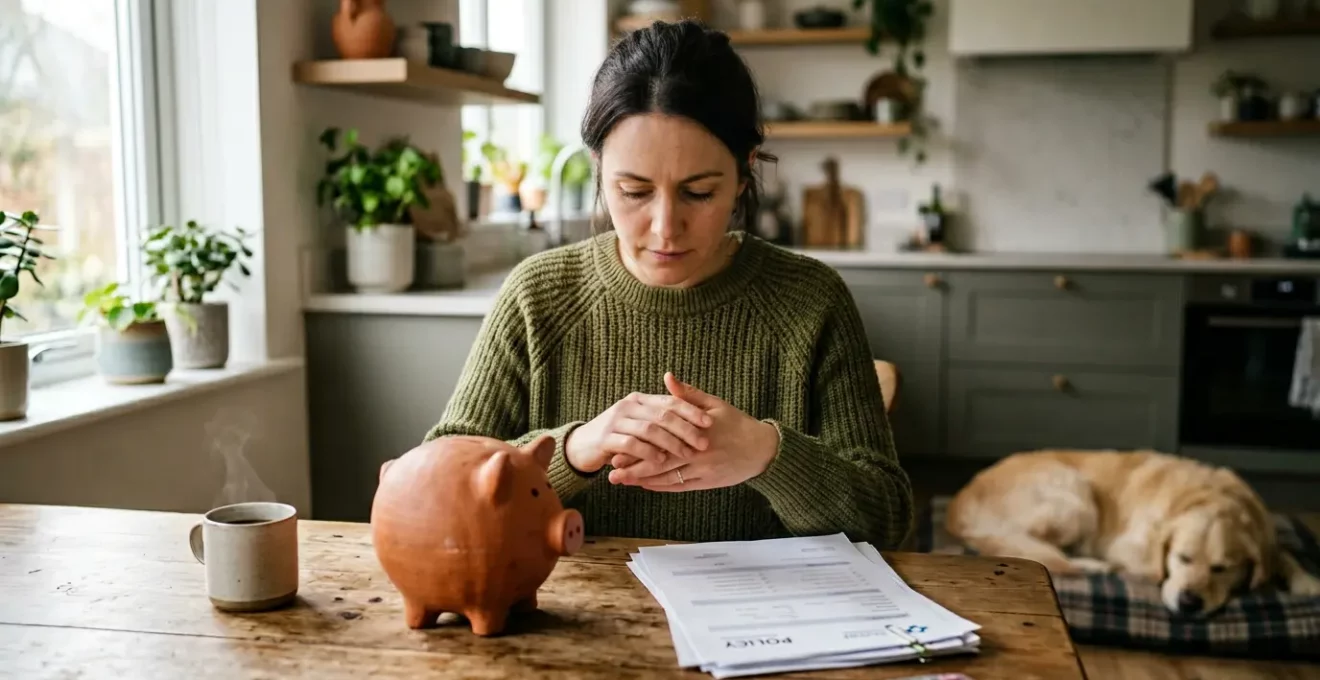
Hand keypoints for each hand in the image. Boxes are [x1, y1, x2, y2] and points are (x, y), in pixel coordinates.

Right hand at [564, 390, 711, 473]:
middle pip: (662, 414)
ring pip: (649, 429)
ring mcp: (616, 421)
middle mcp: (628, 406)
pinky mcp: (606, 438)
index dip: (691, 411)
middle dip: (685, 429)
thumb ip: (662, 416)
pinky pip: (631, 444)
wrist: (583, 445)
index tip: (709, 422)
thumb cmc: (619, 435)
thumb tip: (693, 415)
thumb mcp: (640, 422)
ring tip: (686, 454)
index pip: (670, 401)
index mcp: (641, 399)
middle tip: (703, 442)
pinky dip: (648, 452)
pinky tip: (661, 461)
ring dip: (670, 443)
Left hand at [608, 373, 779, 491]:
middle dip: (634, 469)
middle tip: (611, 473)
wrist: (762, 450)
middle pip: (660, 464)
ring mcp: (703, 471)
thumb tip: (668, 378)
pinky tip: (646, 485)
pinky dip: (661, 487)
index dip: (638, 446)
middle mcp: (699, 454)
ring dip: (643, 481)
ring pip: (667, 479)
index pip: (661, 441)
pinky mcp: (707, 483)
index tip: (617, 446)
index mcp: (697, 432)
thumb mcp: (715, 405)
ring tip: (622, 481)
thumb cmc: (737, 423)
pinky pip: (679, 487)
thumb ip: (688, 395)